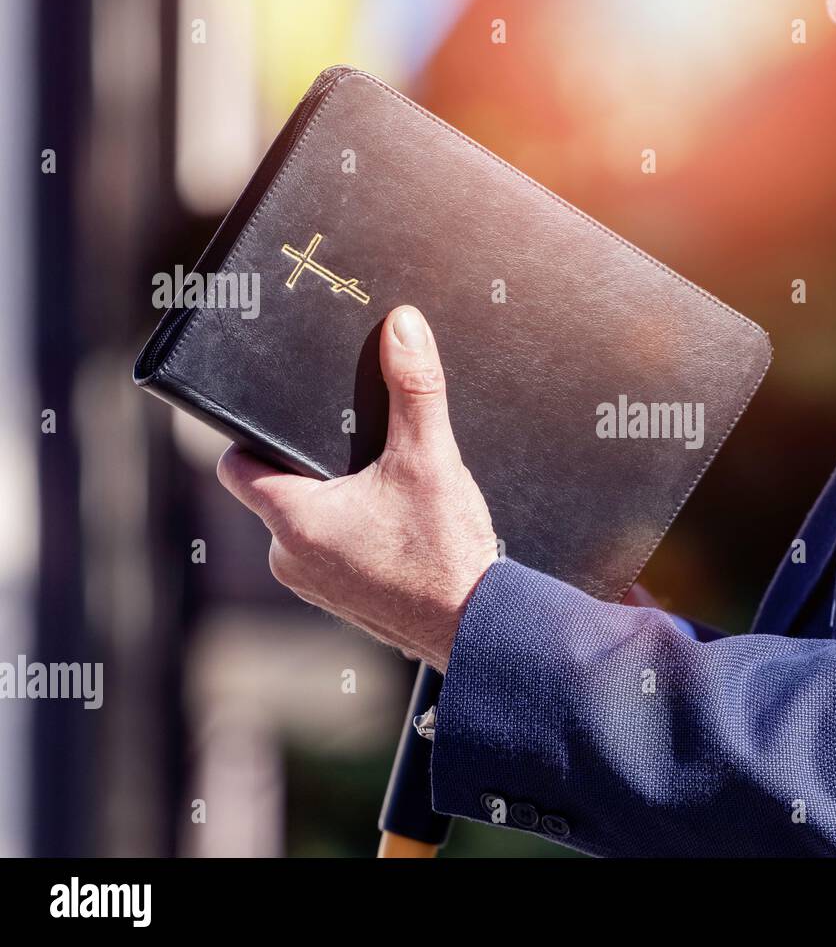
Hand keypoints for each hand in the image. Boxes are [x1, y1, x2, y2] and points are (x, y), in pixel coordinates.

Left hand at [216, 305, 498, 671]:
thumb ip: (415, 387)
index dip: (250, 436)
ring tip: (384, 490)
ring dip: (336, 504)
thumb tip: (403, 326)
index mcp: (294, 520)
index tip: (282, 422)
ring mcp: (314, 588)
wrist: (479, 628)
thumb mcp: (432, 458)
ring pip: (306, 525)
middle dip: (312, 467)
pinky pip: (331, 556)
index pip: (237, 465)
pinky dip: (354, 537)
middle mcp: (290, 560)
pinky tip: (396, 528)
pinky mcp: (342, 604)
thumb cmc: (447, 554)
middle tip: (359, 452)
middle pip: (277, 491)